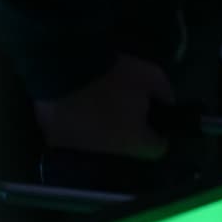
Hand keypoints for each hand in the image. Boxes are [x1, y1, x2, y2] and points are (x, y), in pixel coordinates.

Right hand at [34, 55, 171, 158]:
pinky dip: (80, 121)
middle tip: (130, 104)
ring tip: (102, 100)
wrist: (60, 70)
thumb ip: (165, 93)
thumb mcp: (151, 76)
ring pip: (100, 141)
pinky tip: (81, 101)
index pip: (157, 149)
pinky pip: (75, 133)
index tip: (159, 118)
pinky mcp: (55, 138)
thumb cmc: (113, 76)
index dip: (161, 133)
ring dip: (104, 126)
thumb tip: (167, 103)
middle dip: (131, 128)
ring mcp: (78, 147)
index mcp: (132, 141)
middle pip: (126, 146)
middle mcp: (106, 152)